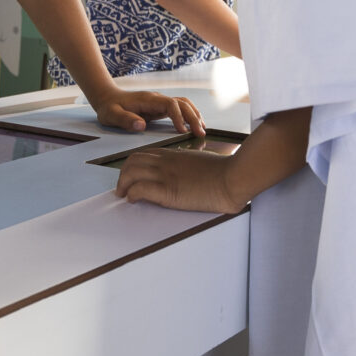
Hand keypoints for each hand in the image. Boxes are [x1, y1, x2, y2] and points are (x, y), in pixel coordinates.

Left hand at [92, 90, 205, 135]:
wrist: (108, 98)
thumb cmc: (109, 107)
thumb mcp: (111, 115)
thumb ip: (125, 120)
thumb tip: (141, 125)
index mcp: (148, 100)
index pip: (170, 104)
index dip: (178, 116)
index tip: (182, 131)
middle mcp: (157, 99)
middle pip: (182, 103)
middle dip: (193, 117)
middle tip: (200, 133)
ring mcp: (160, 103)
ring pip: (184, 104)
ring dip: (194, 116)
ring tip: (202, 130)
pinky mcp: (161, 108)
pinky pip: (180, 109)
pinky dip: (189, 116)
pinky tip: (194, 126)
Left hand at [114, 148, 241, 213]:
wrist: (232, 177)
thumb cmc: (224, 172)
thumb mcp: (201, 162)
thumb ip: (189, 165)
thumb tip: (187, 172)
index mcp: (174, 155)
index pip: (145, 155)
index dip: (134, 166)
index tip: (132, 176)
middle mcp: (165, 162)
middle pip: (133, 161)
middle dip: (123, 174)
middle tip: (122, 188)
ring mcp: (165, 175)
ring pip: (130, 173)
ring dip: (123, 185)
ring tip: (123, 195)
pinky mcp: (167, 191)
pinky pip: (139, 189)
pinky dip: (132, 195)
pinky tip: (133, 200)